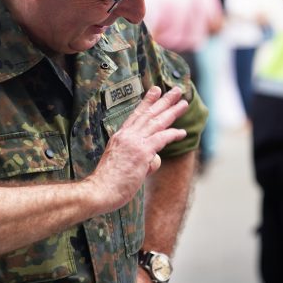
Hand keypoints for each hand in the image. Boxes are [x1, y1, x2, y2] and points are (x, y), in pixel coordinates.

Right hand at [87, 85, 187, 212]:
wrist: (99, 191)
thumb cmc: (109, 184)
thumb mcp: (122, 165)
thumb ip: (140, 160)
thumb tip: (152, 161)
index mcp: (119, 137)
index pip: (135, 116)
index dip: (147, 102)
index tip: (155, 91)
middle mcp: (126, 136)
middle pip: (148, 114)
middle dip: (163, 101)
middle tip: (175, 90)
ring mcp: (134, 143)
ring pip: (156, 122)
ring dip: (172, 111)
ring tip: (183, 103)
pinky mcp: (141, 153)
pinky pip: (161, 139)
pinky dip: (173, 134)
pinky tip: (183, 132)